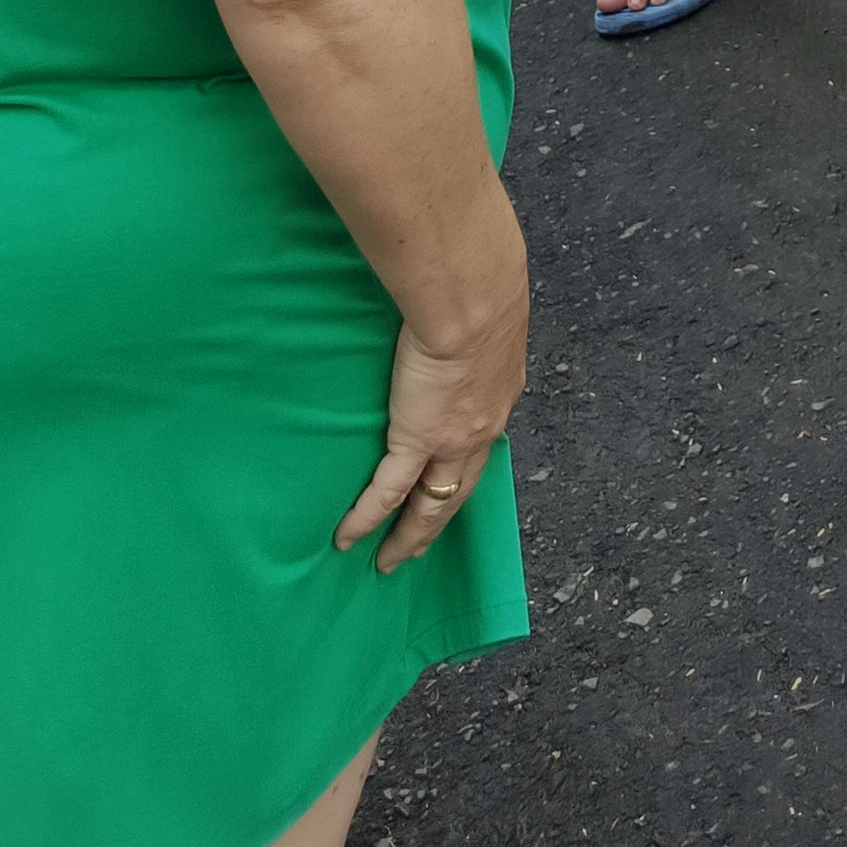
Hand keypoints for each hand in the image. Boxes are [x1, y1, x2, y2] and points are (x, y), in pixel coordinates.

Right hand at [335, 225, 530, 572]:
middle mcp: (482, 429)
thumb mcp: (488, 313)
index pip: (482, 447)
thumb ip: (473, 327)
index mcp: (499, 396)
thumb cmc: (481, 286)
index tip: (452, 489)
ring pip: (430, 504)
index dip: (465, 472)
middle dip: (438, 520)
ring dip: (411, 535)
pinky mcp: (417, 440)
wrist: (475, 296)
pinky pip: (388, 492)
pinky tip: (346, 537)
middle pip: (459, 490)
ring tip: (390, 559)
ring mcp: (451, 440)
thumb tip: (459, 309)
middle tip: (418, 547)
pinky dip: (366, 518)